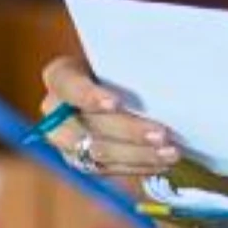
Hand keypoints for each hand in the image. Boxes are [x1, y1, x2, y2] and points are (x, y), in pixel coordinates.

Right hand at [37, 55, 182, 189]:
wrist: (115, 84)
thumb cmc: (120, 66)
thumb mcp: (119, 58)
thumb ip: (129, 66)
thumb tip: (163, 71)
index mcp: (60, 77)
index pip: (68, 86)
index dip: (89, 96)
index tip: (116, 102)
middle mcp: (56, 112)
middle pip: (88, 127)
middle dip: (128, 132)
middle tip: (162, 134)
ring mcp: (66, 141)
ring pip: (99, 153)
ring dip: (139, 154)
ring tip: (171, 153)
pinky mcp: (82, 161)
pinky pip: (109, 168)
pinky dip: (139, 165)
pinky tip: (163, 162)